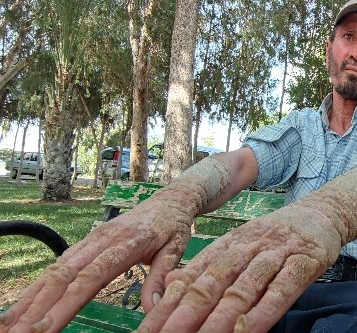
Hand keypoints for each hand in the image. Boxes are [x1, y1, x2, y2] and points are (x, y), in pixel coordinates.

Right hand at [0, 198, 193, 332]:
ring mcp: (91, 239)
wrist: (170, 199)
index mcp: (127, 243)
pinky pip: (59, 263)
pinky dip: (40, 285)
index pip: (91, 277)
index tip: (48, 327)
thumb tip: (153, 307)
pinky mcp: (87, 241)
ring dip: (32, 297)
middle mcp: (102, 239)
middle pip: (64, 274)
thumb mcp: (177, 249)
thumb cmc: (174, 226)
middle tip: (18, 332)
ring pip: (55, 269)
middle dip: (39, 306)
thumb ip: (163, 276)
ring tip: (11, 324)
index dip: (67, 302)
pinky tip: (26, 303)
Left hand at [136, 204, 341, 332]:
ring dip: (219, 319)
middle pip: (210, 285)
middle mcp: (246, 248)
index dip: (167, 307)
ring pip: (243, 288)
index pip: (191, 279)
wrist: (323, 211)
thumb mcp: (240, 244)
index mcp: (227, 246)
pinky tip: (247, 332)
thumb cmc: (278, 236)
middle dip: (183, 316)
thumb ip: (209, 265)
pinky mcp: (305, 261)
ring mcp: (275, 254)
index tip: (146, 331)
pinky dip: (263, 312)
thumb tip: (171, 284)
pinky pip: (282, 289)